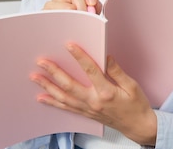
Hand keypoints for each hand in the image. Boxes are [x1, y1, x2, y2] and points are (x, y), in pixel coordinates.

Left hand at [31, 42, 157, 145]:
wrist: (137, 126)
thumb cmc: (136, 105)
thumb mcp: (131, 85)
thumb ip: (116, 71)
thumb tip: (106, 57)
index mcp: (106, 92)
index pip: (90, 70)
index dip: (79, 56)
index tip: (69, 45)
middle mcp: (94, 101)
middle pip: (70, 85)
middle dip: (54, 72)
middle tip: (42, 62)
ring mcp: (88, 109)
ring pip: (64, 97)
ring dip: (48, 87)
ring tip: (35, 77)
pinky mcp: (86, 113)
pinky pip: (66, 108)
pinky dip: (53, 102)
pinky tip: (42, 97)